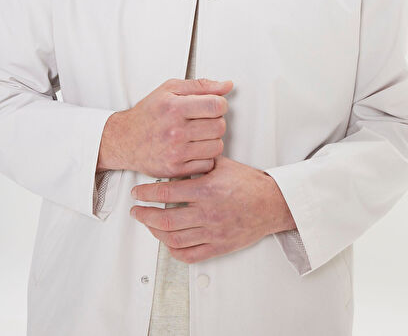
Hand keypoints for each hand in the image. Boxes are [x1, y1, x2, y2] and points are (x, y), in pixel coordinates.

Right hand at [125, 78, 233, 176]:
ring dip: (212, 140)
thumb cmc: (148, 113)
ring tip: (198, 135)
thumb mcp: (170, 89)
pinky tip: (194, 149)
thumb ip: (200, 85)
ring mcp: (175, 152)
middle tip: (203, 121)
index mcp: (174, 107)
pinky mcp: (175, 169)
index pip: (217, 105)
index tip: (213, 106)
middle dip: (215, 122)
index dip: (220, 104)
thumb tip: (227, 85)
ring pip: (217, 147)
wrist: (124, 140)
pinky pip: (207, 164)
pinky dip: (205, 158)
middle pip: (219, 127)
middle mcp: (175, 130)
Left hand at [129, 154, 296, 263]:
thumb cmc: (249, 183)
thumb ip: (199, 161)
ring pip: (173, 239)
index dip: (146, 193)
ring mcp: (212, 233)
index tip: (137, 192)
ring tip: (148, 223)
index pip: (166, 193)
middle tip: (135, 210)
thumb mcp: (222, 164)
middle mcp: (208, 213)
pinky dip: (173, 250)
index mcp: (207, 190)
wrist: (272, 203)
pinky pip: (189, 255)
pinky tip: (168, 241)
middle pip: (164, 220)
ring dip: (155, 232)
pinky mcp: (219, 247)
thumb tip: (177, 154)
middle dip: (144, 215)